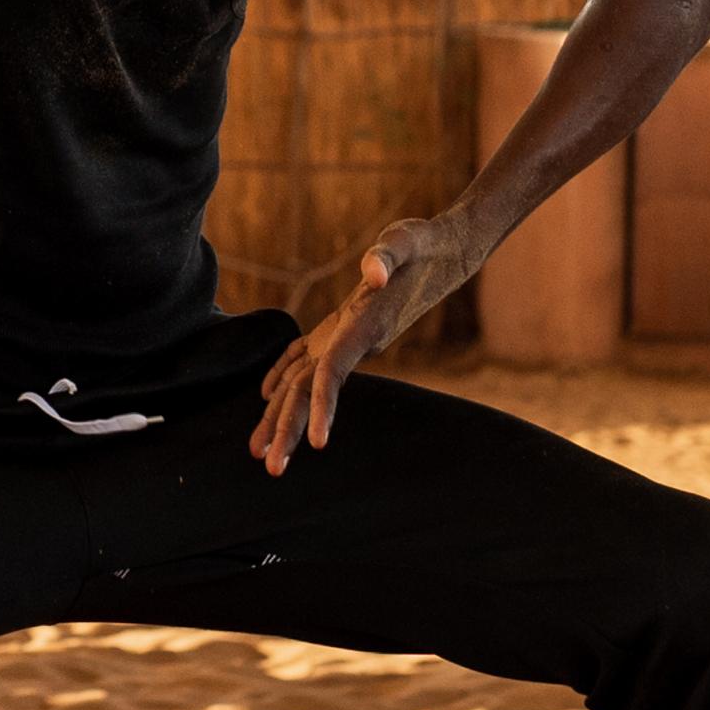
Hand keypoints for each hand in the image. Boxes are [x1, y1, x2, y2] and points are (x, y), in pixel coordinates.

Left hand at [251, 214, 481, 475]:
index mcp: (365, 326)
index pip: (335, 372)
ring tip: (260, 453)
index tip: (316, 445)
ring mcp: (347, 336)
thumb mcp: (408, 240)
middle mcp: (354, 339)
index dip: (323, 406)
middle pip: (313, 389)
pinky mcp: (344, 326)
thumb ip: (388, 256)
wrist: (449, 252)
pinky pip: (309, 357)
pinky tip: (268, 394)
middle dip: (290, 428)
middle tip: (270, 468)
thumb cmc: (427, 245)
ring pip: (307, 380)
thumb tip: (375, 273)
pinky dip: (285, 374)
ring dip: (282, 415)